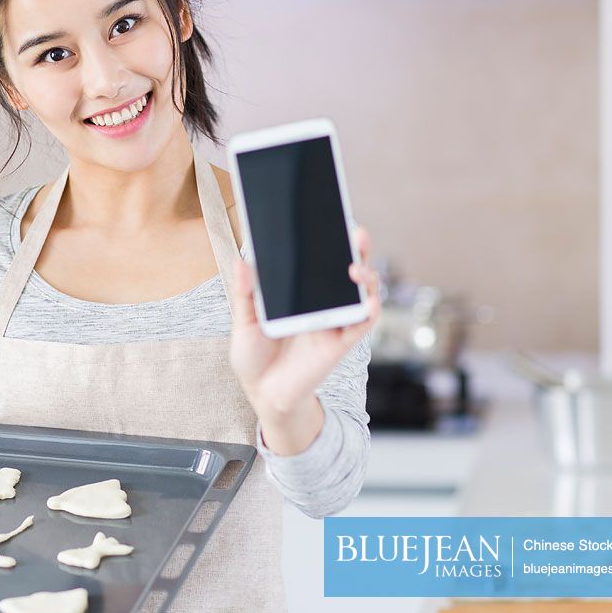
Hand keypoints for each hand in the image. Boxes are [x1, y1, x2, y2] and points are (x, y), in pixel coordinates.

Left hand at [229, 226, 381, 435]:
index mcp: (300, 294)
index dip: (329, 241)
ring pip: (362, 292)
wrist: (261, 393)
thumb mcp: (244, 322)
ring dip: (367, 277)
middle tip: (356, 231)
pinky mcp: (340, 342)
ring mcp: (333, 321)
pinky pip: (363, 323)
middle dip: (356, 249)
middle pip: (347, 270)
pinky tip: (366, 299)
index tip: (330, 219)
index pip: (320, 261)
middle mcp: (322, 303)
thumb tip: (242, 262)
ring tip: (356, 266)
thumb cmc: (253, 356)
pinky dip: (369, 309)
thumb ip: (246, 294)